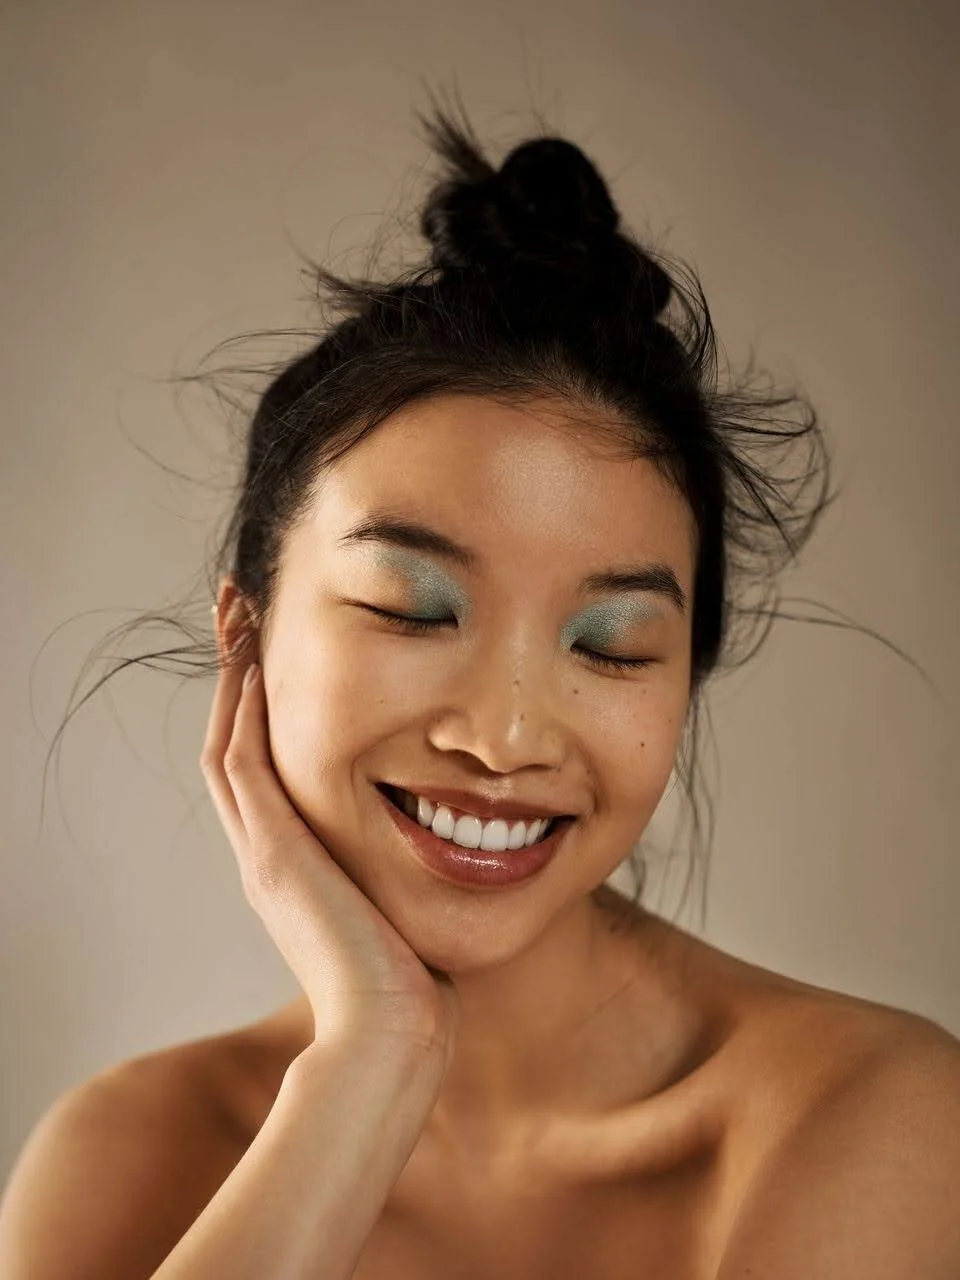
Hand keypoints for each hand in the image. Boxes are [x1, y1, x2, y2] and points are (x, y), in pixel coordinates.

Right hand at [200, 656, 459, 1067]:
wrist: (393, 1031)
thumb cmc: (408, 979)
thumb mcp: (395, 907)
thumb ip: (396, 875)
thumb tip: (443, 849)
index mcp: (290, 864)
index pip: (262, 769)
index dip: (258, 710)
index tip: (270, 654)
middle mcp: (265, 853)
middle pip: (231, 745)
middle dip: (235, 679)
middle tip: (238, 618)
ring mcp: (262, 854)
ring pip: (226, 746)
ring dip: (231, 681)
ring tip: (237, 622)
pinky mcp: (273, 855)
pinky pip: (242, 767)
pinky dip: (241, 716)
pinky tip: (252, 668)